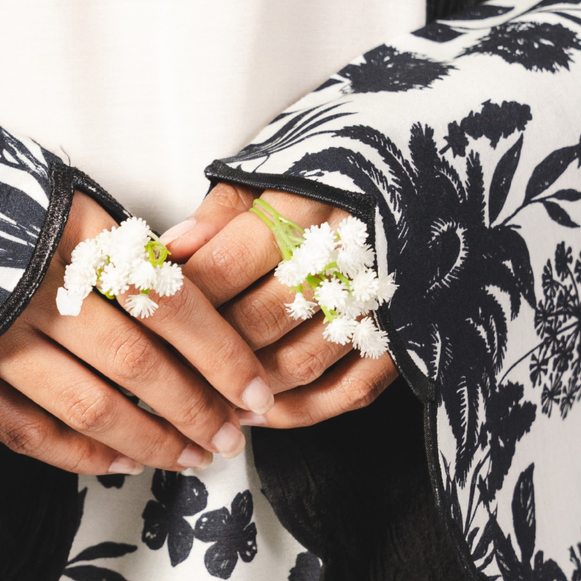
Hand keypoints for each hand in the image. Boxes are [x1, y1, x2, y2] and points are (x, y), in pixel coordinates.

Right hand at [0, 192, 276, 476]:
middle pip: (138, 364)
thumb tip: (185, 292)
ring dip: (150, 441)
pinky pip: (28, 431)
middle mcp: (34, 285)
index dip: (222, 356)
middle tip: (231, 437)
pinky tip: (122, 461)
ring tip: (190, 455)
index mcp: (69, 230)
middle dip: (195, 409)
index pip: (170, 301)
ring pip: (89, 407)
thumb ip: (110, 242)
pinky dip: (81, 455)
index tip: (256, 391)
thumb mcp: (52, 193)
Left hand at [160, 184, 397, 427]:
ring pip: (302, 362)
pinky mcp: (406, 336)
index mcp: (312, 201)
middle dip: (208, 350)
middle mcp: (352, 251)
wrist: (428, 178)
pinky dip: (301, 410)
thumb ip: (222, 212)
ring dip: (248, 388)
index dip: (185, 296)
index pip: (230, 262)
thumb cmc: (340, 174)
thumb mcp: (277, 168)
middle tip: (167, 368)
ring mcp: (382, 299)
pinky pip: (349, 390)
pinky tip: (261, 411)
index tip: (152, 313)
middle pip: (262, 319)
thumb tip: (170, 251)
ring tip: (205, 396)